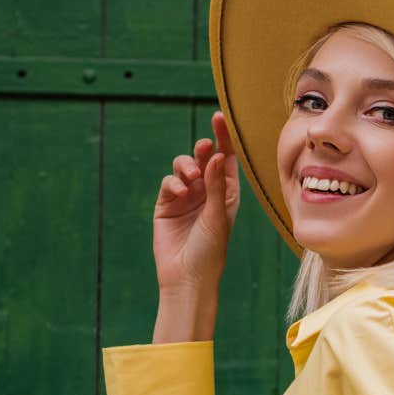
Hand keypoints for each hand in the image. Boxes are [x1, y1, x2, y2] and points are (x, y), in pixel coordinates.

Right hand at [152, 111, 241, 298]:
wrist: (187, 276)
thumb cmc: (211, 250)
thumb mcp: (218, 215)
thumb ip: (217, 185)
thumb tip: (217, 154)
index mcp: (227, 193)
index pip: (226, 159)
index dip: (223, 138)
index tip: (219, 118)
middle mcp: (207, 192)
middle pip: (203, 159)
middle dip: (202, 150)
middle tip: (204, 147)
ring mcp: (186, 197)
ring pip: (183, 167)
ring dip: (186, 166)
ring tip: (191, 178)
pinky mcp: (166, 205)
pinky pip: (169, 183)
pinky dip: (173, 183)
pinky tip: (181, 193)